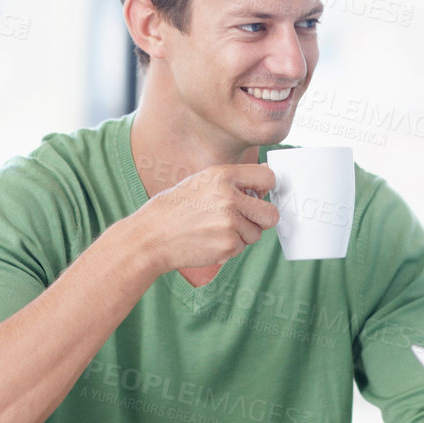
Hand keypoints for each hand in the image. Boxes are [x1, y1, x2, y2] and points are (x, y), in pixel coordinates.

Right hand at [133, 163, 278, 272]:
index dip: (265, 188)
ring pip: (256, 233)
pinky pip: (242, 248)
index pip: (268, 177)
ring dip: (242, 234)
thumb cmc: (175, 208)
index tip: (258, 195)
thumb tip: (263, 175)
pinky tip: (210, 240)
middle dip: (262, 218)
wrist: (152, 236)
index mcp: (223, 176)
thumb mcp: (201, 181)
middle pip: (271, 213)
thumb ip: (233, 180)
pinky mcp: (228, 246)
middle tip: (246, 219)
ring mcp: (230, 224)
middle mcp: (229, 198)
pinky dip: (230, 247)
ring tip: (216, 229)